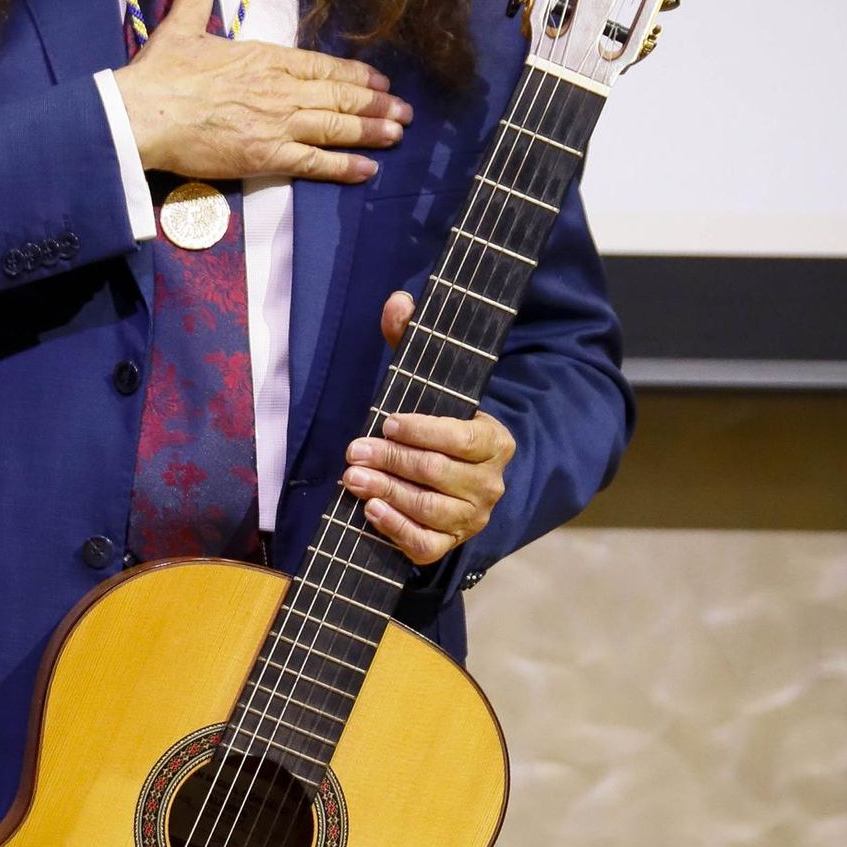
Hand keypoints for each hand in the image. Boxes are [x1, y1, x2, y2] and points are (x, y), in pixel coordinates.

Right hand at [115, 0, 411, 183]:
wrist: (144, 114)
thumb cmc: (160, 73)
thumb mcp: (181, 24)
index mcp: (264, 58)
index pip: (320, 66)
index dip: (353, 75)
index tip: (378, 81)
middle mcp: (279, 89)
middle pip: (338, 97)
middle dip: (376, 104)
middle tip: (405, 111)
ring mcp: (277, 124)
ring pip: (336, 127)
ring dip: (371, 131)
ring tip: (397, 134)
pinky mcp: (266, 156)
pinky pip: (315, 162)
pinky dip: (344, 166)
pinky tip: (369, 170)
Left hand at [341, 291, 516, 567]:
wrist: (461, 480)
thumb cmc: (439, 426)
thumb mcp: (429, 383)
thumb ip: (412, 340)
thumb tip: (398, 301)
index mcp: (495, 441)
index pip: (462, 437)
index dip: (423, 431)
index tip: (388, 422)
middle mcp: (490, 483)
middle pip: (438, 473)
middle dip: (391, 460)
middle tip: (354, 451)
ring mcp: (471, 517)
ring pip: (430, 509)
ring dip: (387, 493)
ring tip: (352, 478)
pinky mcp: (451, 544)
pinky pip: (425, 544)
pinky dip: (396, 529)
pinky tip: (370, 511)